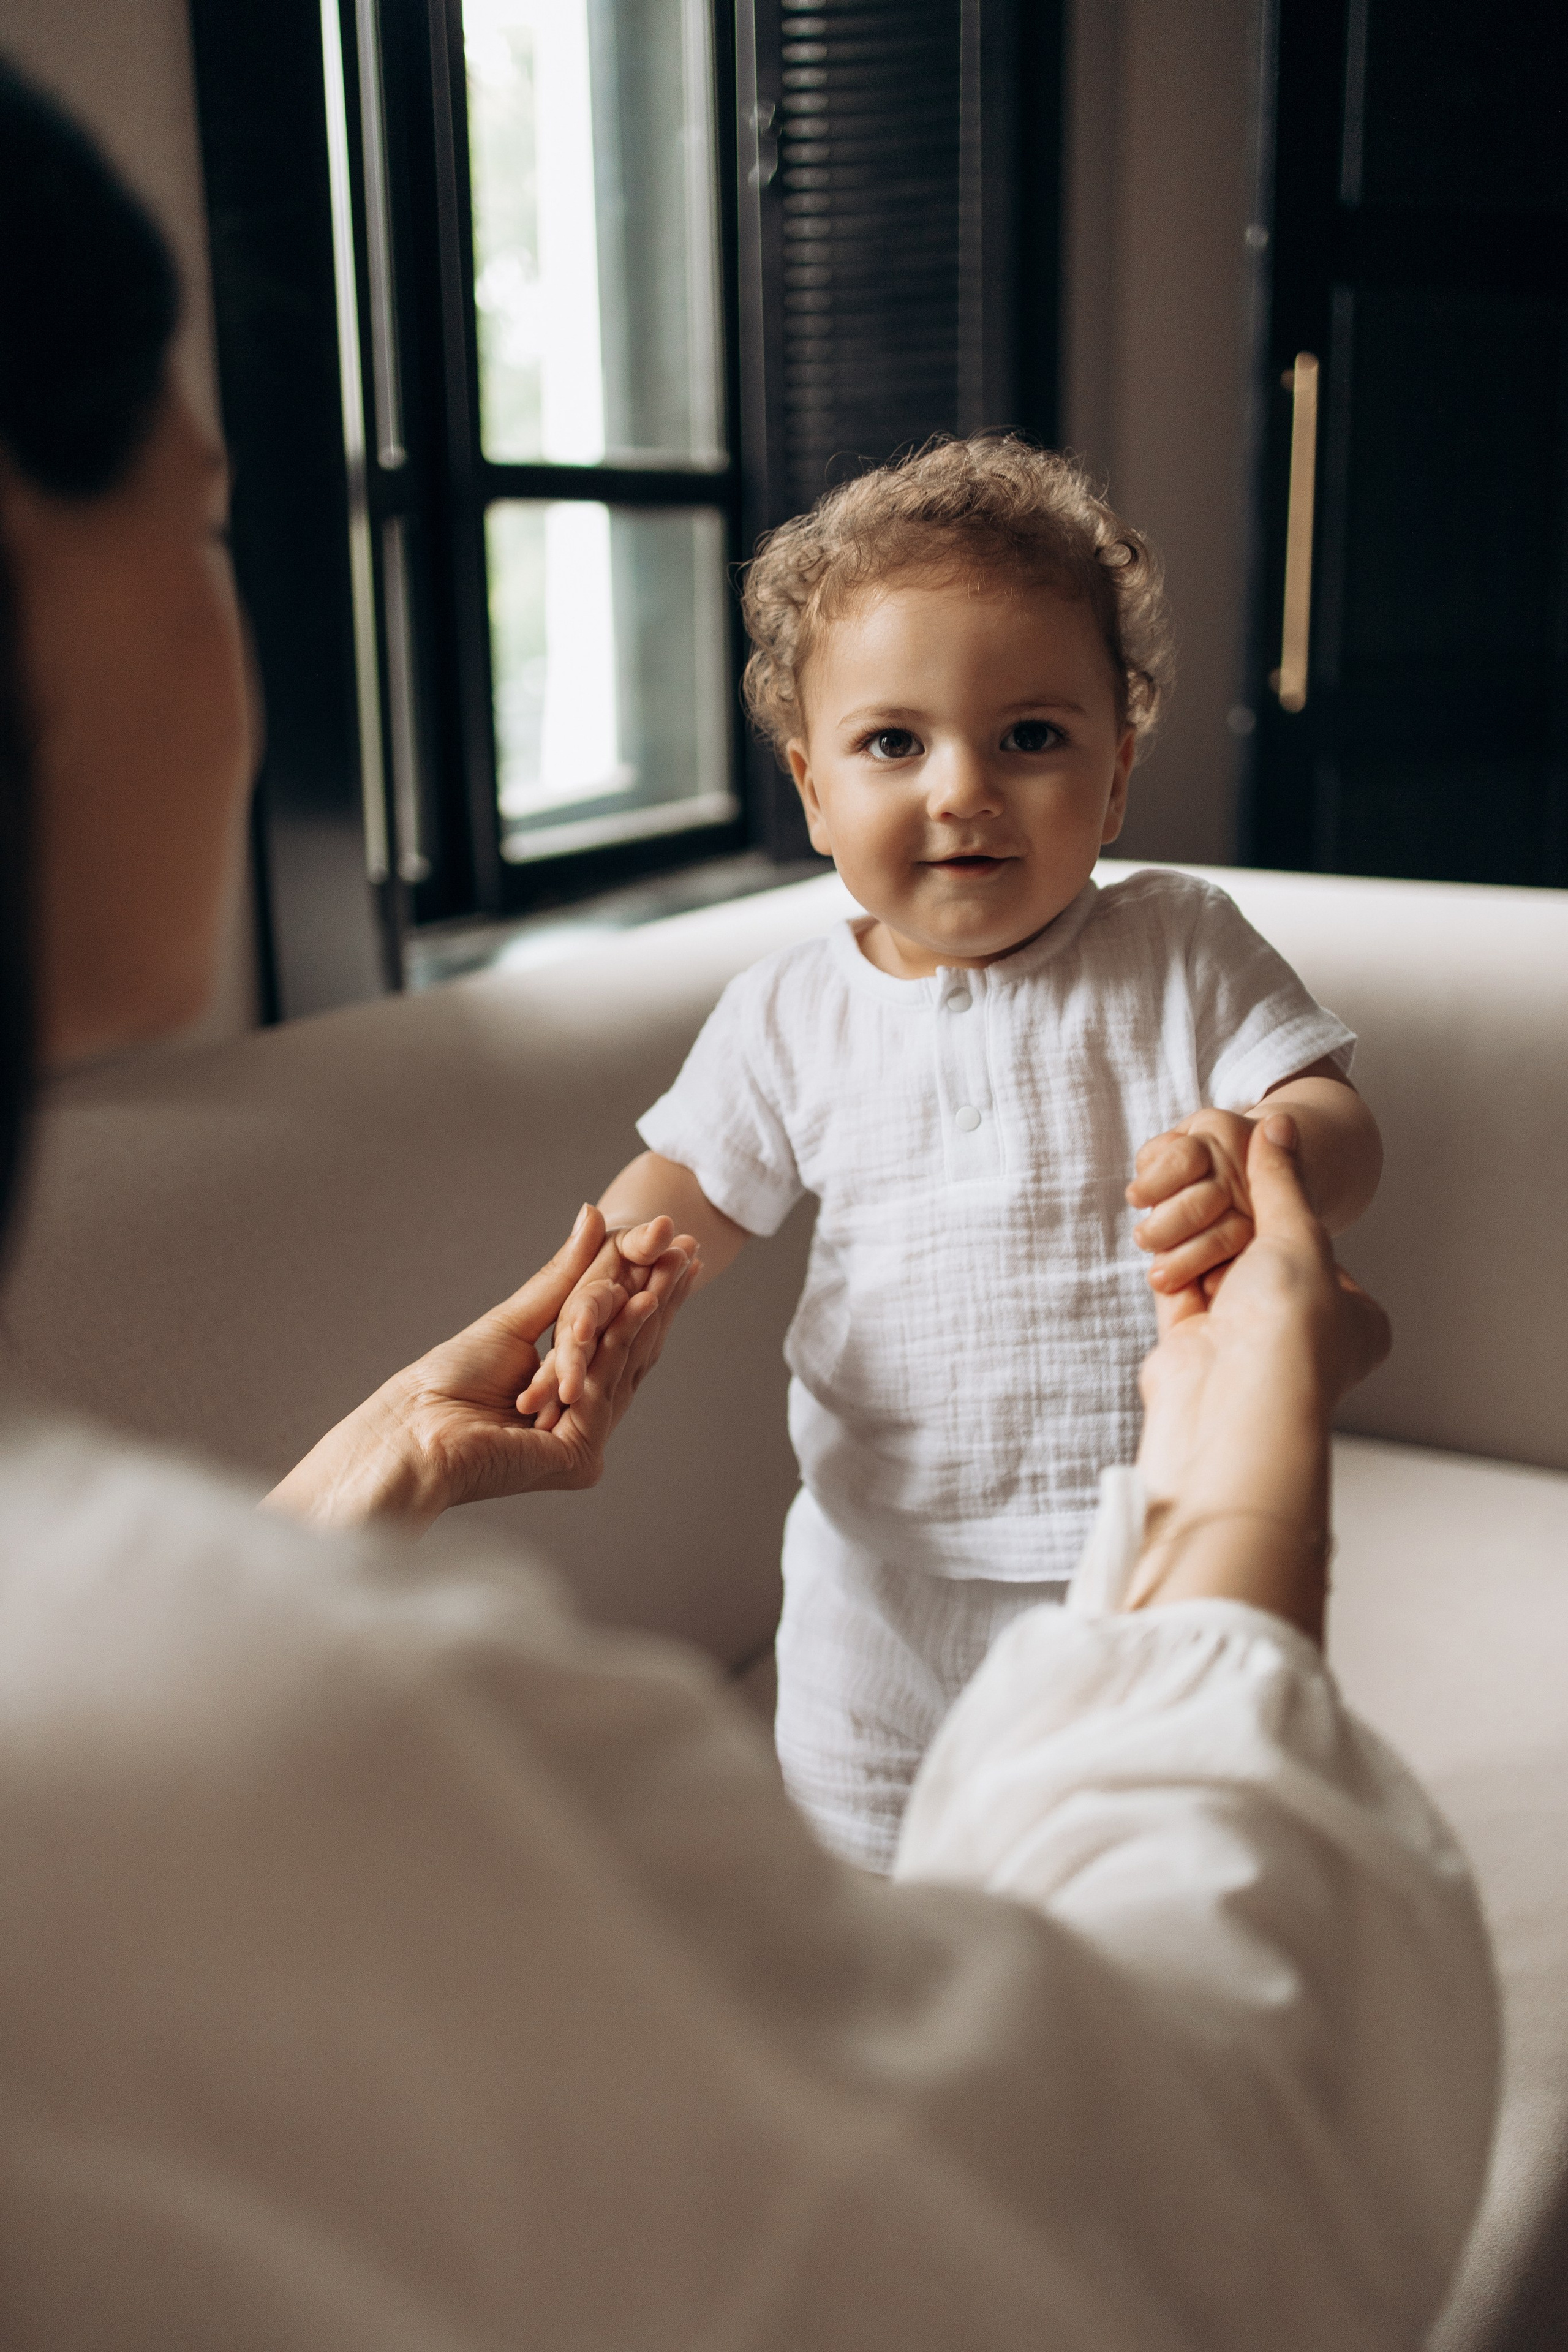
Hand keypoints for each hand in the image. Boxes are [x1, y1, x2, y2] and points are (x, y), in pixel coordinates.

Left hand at [265, 1206, 698, 1533]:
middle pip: (629, 1354)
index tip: (671, 1251)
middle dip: (658, 1298)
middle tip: (685, 1249)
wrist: (413, 1428)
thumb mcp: (517, 1317)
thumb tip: (592, 1215)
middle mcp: (581, 1422)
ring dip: (648, 1313)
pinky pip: (604, 1391)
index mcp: (570, 1397)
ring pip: (622, 1369)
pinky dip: (620, 1344)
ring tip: (671, 1265)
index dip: (644, 1295)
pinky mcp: (578, 1458)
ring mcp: (582, 1442)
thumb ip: (563, 1276)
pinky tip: (640, 1303)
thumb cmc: (447, 1380)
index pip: (617, 1343)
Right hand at [1127, 1115, 1390, 1635]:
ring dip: (1201, 1242)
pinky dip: (1171, 1264)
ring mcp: (1248, 1344)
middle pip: (1266, 1259)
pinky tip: (1161, 1233)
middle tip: (1220, 1180)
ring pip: (1221, 1271)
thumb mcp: (1301, 1236)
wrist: (1234, 1405)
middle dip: (1239, 1226)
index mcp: (1357, 1321)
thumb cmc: (1292, 1331)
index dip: (1293, 1212)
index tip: (1266, 1175)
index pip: (1326, 1252)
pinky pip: (1181, 1290)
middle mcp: (1305, 1336)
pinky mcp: (1196, 1347)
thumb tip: (1279, 1124)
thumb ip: (1282, 1182)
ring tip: (1188, 1202)